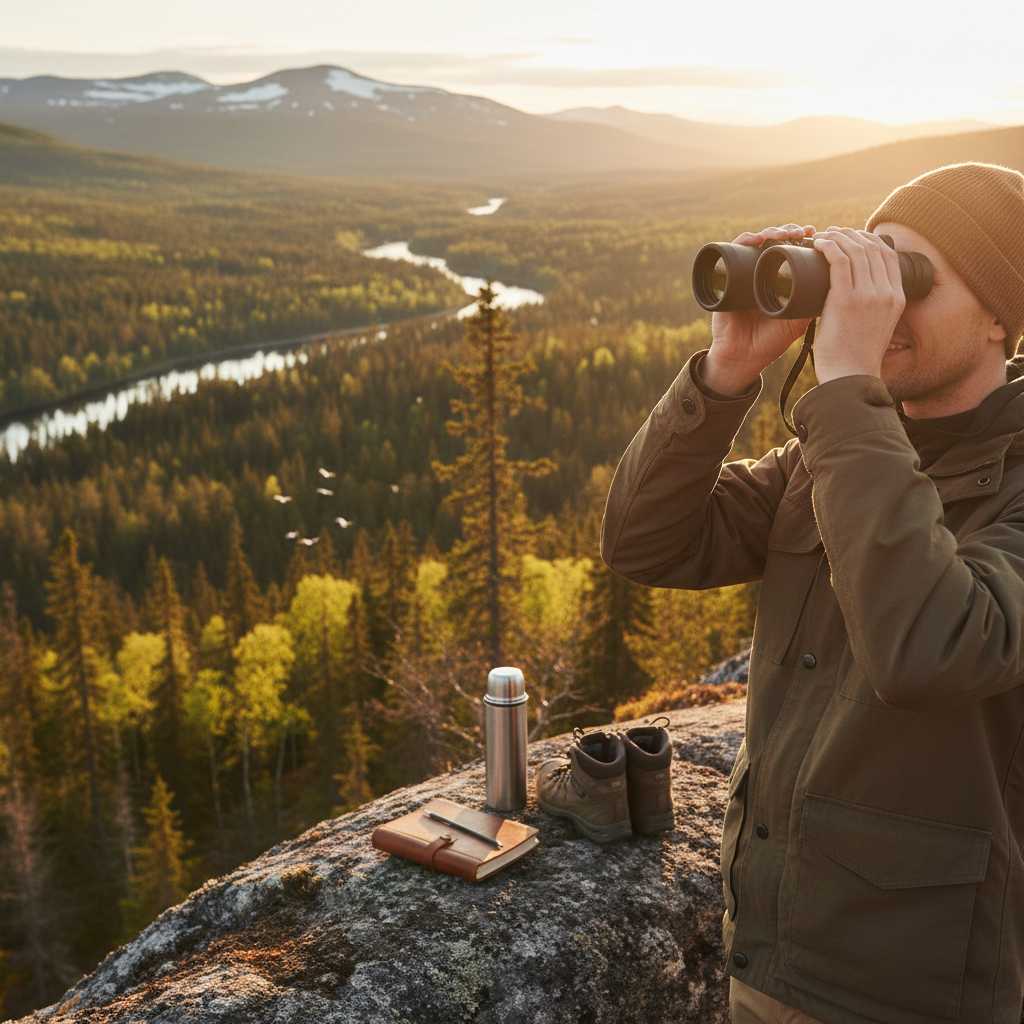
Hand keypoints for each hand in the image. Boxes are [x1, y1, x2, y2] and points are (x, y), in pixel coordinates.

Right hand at [703, 223, 815, 395]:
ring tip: (783, 234)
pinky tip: (756, 239)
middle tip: (803, 232)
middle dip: (790, 231)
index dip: (805, 239)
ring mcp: (744, 273)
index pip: (792, 250)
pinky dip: (744, 240)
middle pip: (775, 241)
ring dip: (772, 232)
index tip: (819, 235)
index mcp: (780, 279)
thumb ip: (814, 304)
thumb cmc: (770, 342)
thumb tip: (838, 281)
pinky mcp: (725, 277)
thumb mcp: (799, 321)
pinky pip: (733, 251)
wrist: (741, 358)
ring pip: (757, 242)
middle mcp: (761, 273)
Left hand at [810, 228, 904, 383]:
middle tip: (831, 233)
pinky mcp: (846, 300)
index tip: (850, 237)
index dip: (868, 239)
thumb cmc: (855, 356)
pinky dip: (828, 247)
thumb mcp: (876, 326)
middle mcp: (886, 292)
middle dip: (850, 234)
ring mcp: (868, 295)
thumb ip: (871, 307)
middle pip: (872, 247)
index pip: (888, 255)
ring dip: (836, 237)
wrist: (850, 377)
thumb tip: (851, 292)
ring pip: (855, 250)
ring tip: (821, 236)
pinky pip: (839, 261)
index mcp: (897, 297)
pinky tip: (818, 244)